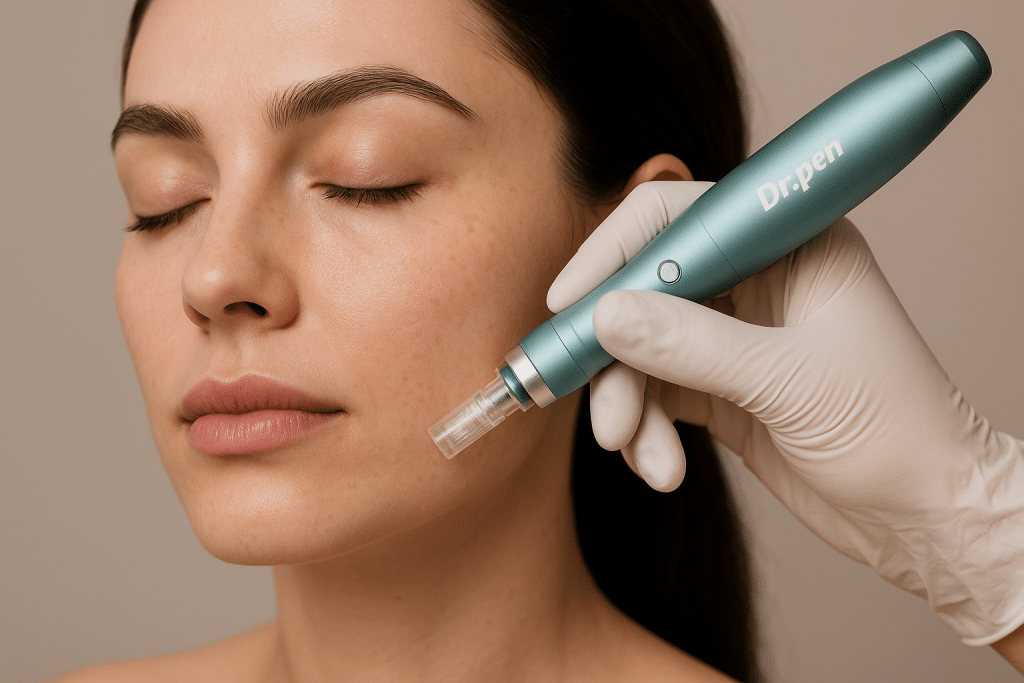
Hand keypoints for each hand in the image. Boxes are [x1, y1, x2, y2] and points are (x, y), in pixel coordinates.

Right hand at [548, 180, 1023, 644]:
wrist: (924, 517)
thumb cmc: (895, 430)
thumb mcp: (788, 381)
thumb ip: (690, 345)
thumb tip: (605, 316)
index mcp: (791, 243)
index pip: (681, 218)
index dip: (616, 251)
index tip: (569, 300)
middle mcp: (758, 278)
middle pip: (649, 287)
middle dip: (613, 346)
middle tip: (572, 387)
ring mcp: (735, 334)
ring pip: (644, 347)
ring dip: (627, 400)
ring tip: (633, 450)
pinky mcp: (721, 386)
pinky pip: (657, 392)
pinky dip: (646, 428)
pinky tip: (662, 467)